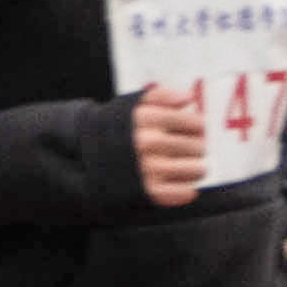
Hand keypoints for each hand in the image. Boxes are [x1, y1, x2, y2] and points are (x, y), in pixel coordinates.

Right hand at [129, 79, 208, 205]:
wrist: (87, 158)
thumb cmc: (117, 128)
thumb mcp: (133, 103)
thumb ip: (162, 94)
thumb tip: (189, 97)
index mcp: (146, 118)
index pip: (196, 123)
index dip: (198, 126)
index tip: (193, 129)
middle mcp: (147, 142)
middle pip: (199, 146)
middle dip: (196, 146)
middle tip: (187, 148)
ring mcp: (149, 167)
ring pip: (197, 169)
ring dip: (196, 168)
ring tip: (186, 165)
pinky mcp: (149, 190)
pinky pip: (185, 192)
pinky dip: (186, 188)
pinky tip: (178, 181)